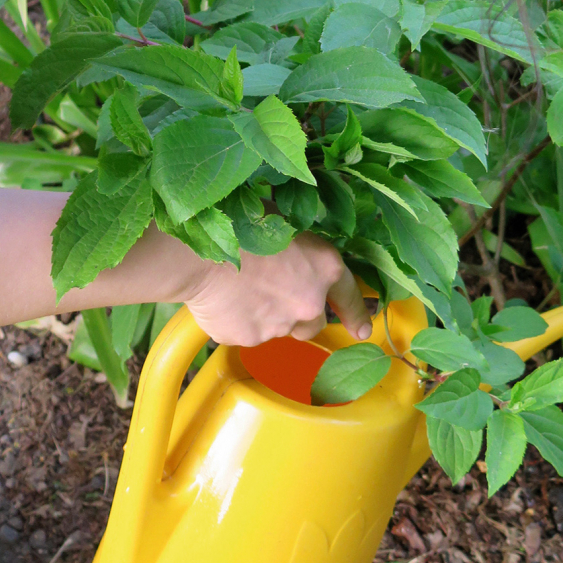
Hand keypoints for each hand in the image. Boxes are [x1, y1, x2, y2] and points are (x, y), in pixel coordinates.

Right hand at [183, 232, 371, 346]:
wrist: (199, 253)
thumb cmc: (240, 224)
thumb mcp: (283, 223)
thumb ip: (299, 248)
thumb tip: (296, 254)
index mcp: (324, 267)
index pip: (349, 295)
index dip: (357, 314)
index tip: (363, 332)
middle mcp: (309, 301)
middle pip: (313, 321)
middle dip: (298, 313)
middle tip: (273, 293)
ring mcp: (280, 324)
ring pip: (279, 328)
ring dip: (268, 316)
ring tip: (241, 289)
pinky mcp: (251, 339)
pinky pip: (248, 334)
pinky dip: (239, 322)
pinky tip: (223, 300)